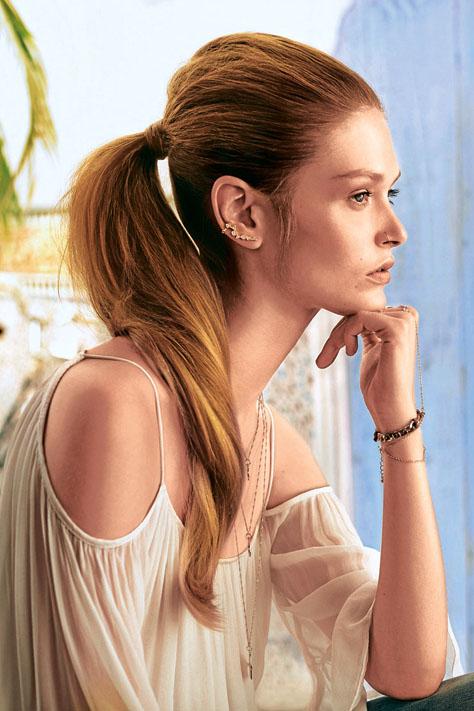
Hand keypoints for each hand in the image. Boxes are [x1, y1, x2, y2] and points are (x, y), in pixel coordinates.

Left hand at [315, 306, 419, 431]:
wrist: (390, 408)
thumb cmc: (379, 384)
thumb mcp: (372, 350)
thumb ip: (367, 330)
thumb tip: (348, 313)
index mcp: (402, 320)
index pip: (364, 311)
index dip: (344, 327)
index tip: (332, 350)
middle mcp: (406, 317)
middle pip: (359, 310)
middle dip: (338, 332)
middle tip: (324, 358)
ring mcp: (404, 321)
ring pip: (357, 314)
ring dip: (339, 335)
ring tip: (333, 355)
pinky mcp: (397, 329)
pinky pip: (360, 318)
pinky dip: (346, 334)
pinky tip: (351, 353)